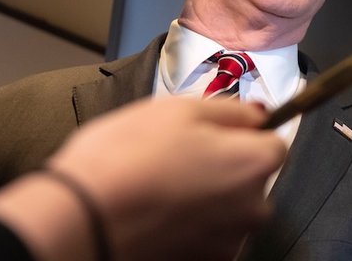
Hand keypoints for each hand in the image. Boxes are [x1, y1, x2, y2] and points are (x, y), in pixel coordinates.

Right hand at [0, 98, 285, 260]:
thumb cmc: (127, 157)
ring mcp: (228, 241)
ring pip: (227, 210)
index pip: (272, 142)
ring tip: (159, 188)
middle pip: (251, 180)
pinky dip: (187, 227)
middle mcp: (254, 208)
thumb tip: (257, 115)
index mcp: (255, 164)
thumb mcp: (180, 110)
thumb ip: (230, 110)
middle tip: (177, 158)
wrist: (79, 219)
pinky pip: (204, 236)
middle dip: (224, 168)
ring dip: (206, 199)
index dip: (242, 135)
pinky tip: (155, 215)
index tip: (212, 133)